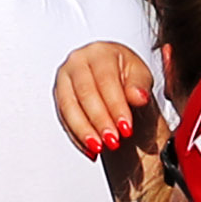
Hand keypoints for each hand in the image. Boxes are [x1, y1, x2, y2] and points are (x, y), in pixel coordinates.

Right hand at [51, 40, 155, 157]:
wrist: (117, 85)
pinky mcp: (58, 95)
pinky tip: (90, 150)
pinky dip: (77, 137)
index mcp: (100, 52)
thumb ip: (140, 87)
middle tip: (113, 141)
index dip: (116, 106)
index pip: (106, 80)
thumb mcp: (142, 79)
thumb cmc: (129, 79)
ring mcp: (64, 78)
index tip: (126, 128)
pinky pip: (63, 119)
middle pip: (85, 93)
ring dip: (84, 131)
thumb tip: (139, 96)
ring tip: (99, 149)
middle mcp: (78, 61)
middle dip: (99, 121)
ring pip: (69, 106)